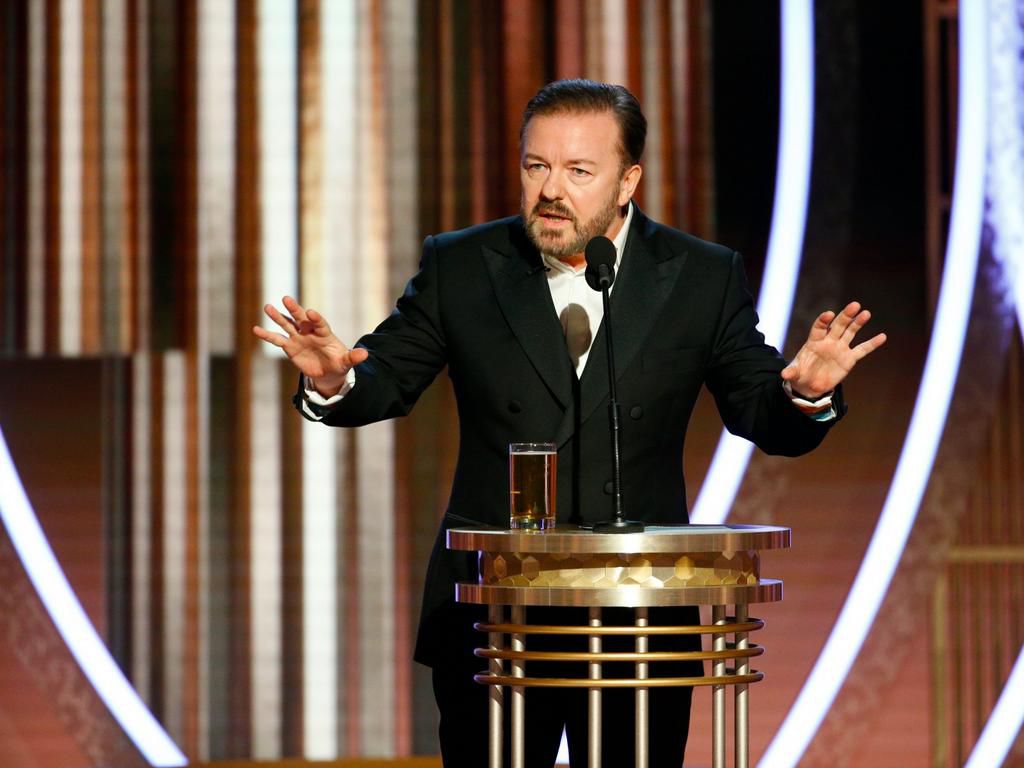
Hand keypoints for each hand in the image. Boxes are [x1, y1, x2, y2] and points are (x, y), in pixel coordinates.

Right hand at [252, 296, 367, 395]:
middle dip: (295, 309)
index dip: (316, 318)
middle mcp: (310, 332)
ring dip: (278, 317)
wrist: (328, 373)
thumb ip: (353, 357)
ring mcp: (298, 338)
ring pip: (287, 324)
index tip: (311, 313)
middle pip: (301, 318)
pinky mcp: (289, 346)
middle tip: (286, 299)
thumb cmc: (339, 364)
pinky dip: (267, 335)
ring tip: (267, 307)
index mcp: (325, 333)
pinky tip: (255, 329)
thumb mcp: (347, 362)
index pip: (320, 323)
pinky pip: (277, 339)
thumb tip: (365, 354)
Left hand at [781, 301, 886, 398]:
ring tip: (866, 313)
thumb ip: (791, 372)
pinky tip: (882, 336)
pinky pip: (862, 350)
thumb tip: (784, 374)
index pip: (819, 327)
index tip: (829, 314)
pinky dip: (872, 344)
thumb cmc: (800, 375)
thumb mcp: (794, 374)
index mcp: (814, 341)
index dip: (824, 320)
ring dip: (858, 323)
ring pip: (850, 332)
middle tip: (854, 305)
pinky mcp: (849, 358)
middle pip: (838, 325)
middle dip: (846, 316)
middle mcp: (828, 341)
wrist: (810, 386)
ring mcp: (840, 348)